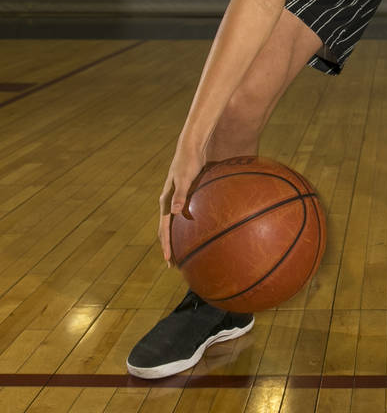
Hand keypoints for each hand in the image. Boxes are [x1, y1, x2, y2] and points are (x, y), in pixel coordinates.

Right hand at [158, 142, 204, 263]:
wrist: (191, 147)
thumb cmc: (189, 161)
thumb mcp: (185, 178)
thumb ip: (180, 195)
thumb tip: (174, 213)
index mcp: (166, 201)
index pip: (164, 228)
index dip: (166, 245)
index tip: (169, 261)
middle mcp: (169, 202)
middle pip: (166, 230)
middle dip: (169, 247)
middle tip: (175, 265)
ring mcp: (176, 200)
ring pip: (174, 225)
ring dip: (177, 239)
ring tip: (184, 253)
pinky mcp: (185, 196)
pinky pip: (184, 216)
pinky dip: (186, 227)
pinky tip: (196, 233)